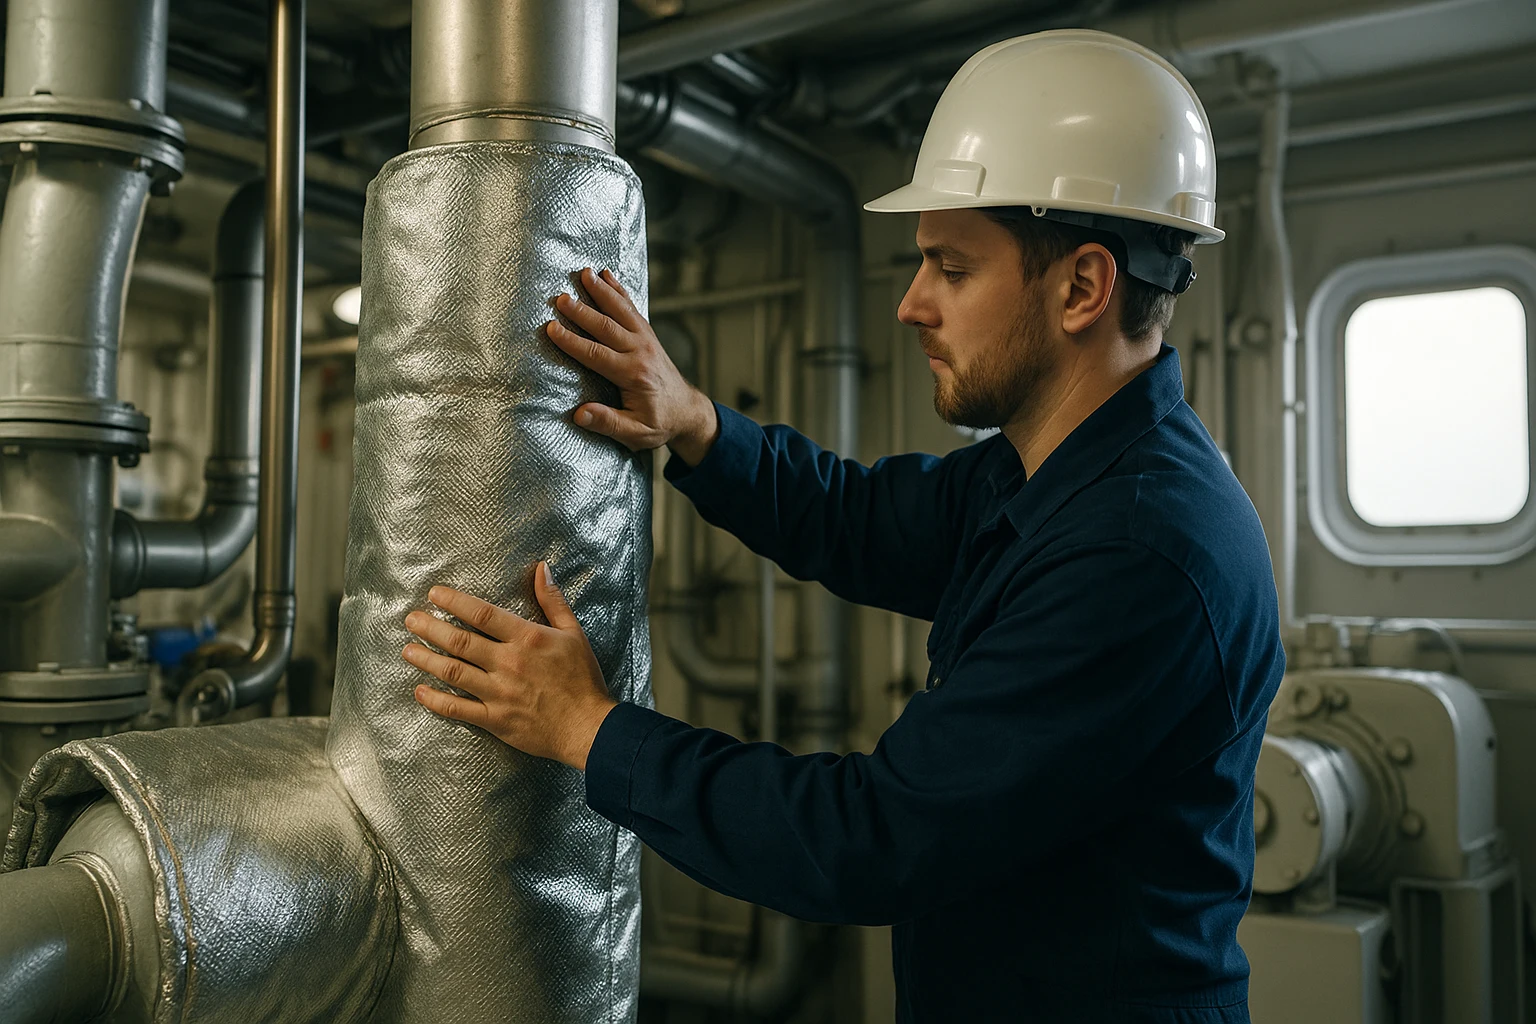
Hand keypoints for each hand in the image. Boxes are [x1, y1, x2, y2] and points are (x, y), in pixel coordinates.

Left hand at [402, 561, 617, 769]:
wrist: (589, 726)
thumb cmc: (583, 679)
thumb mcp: (573, 633)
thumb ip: (553, 601)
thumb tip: (542, 568)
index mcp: (527, 639)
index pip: (483, 614)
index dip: (455, 602)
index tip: (434, 594)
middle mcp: (508, 663)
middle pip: (460, 642)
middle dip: (430, 628)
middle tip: (410, 619)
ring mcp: (499, 693)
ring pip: (453, 672)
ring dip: (427, 659)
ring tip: (407, 650)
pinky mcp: (495, 720)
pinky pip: (458, 709)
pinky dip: (436, 700)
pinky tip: (420, 691)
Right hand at [546, 267, 719, 465]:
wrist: (688, 412)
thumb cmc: (659, 424)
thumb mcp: (636, 434)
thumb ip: (608, 423)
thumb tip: (580, 413)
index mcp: (633, 375)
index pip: (596, 355)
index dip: (572, 342)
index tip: (552, 328)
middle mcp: (640, 353)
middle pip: (606, 327)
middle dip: (582, 311)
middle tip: (560, 297)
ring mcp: (646, 341)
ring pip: (620, 311)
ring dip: (601, 291)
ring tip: (584, 273)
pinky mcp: (648, 335)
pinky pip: (631, 309)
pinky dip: (619, 290)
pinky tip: (606, 275)